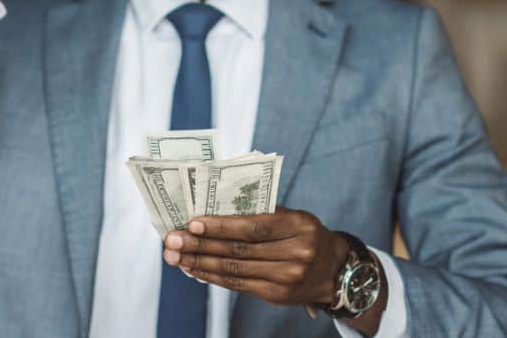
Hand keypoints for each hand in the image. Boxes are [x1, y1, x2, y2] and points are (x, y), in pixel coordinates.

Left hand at [162, 207, 347, 306]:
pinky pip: (237, 284)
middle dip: (200, 244)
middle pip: (239, 250)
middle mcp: (296, 254)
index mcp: (299, 226)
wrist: (334, 271)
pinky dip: (211, 276)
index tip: (193, 222)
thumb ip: (261, 213)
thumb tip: (213, 211)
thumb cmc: (305, 235)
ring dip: (199, 262)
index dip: (221, 226)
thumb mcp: (294, 217)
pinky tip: (194, 268)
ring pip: (234, 269)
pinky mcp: (276, 295)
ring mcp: (286, 278)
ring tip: (175, 255)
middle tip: (172, 239)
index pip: (254, 227)